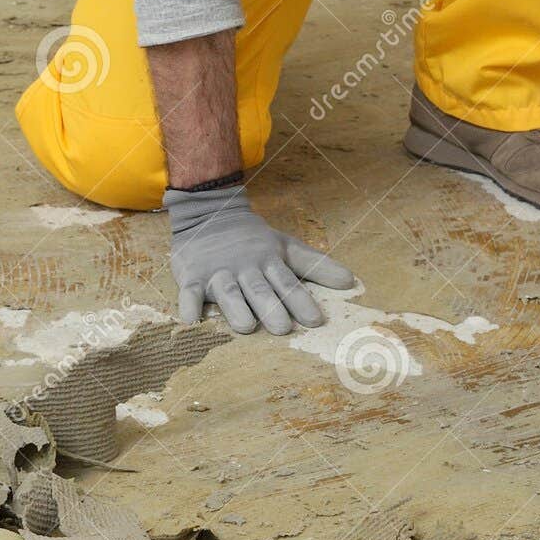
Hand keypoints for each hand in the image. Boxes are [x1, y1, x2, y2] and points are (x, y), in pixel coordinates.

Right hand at [166, 181, 353, 334]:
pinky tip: (191, 320)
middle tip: (282, 327)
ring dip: (235, 307)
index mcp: (268, 261)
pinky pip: (188, 292)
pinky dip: (188, 305)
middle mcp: (244, 268)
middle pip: (259, 289)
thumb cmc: (253, 239)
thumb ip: (315, 266)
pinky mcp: (192, 276)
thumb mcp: (285, 247)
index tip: (315, 320)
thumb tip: (351, 282)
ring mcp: (217, 272)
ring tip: (246, 326)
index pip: (287, 282)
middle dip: (270, 307)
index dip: (301, 300)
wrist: (209, 212)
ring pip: (227, 291)